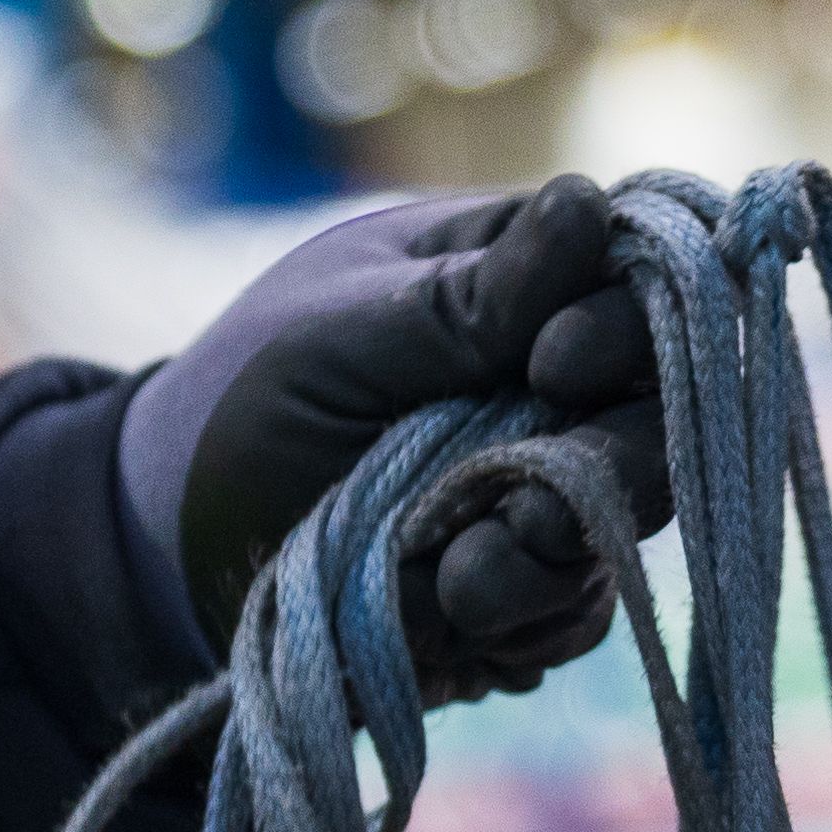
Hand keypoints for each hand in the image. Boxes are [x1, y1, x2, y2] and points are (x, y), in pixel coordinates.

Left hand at [116, 179, 667, 686]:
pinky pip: (569, 620)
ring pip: (622, 537)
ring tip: (451, 575)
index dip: (628, 331)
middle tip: (526, 506)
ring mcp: (546, 495)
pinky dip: (513, 627)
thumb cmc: (245, 396)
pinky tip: (436, 610)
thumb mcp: (343, 331)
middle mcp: (555, 390)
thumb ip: (471, 296)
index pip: (639, 291)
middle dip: (612, 470)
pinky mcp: (524, 592)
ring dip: (545, 565)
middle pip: (661, 425)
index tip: (554, 362)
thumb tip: (592, 204)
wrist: (169, 542)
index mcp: (518, 286)